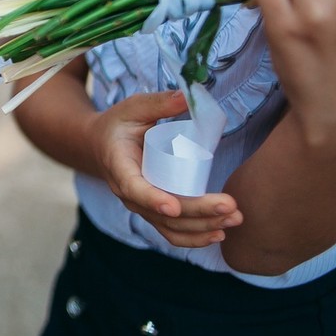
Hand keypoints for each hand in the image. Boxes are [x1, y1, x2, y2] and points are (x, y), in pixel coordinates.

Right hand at [93, 90, 242, 247]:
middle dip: (198, 212)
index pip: (134, 188)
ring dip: (203, 228)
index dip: (153, 199)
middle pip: (162, 213)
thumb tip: (187, 97)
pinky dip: (195, 238)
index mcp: (119, 166)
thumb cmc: (119, 124)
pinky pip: (172, 233)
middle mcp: (128, 193)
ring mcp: (141, 206)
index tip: (174, 207)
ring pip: (171, 228)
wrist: (102, 145)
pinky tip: (219, 234)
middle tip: (230, 206)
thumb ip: (158, 103)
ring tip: (234, 219)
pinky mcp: (154, 213)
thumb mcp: (133, 108)